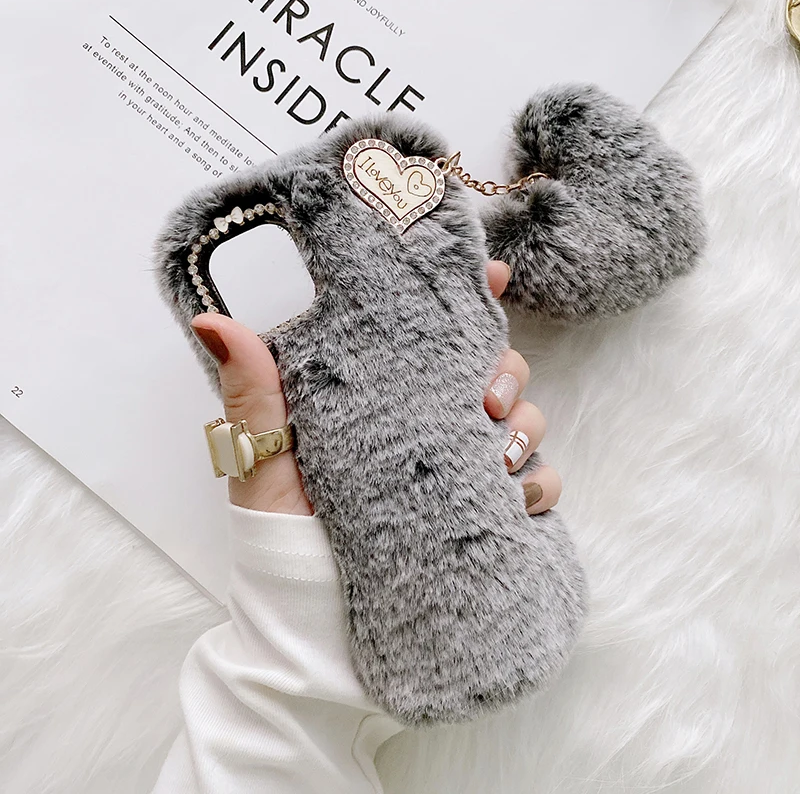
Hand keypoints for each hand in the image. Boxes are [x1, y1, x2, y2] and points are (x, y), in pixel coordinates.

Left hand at [190, 260, 561, 515]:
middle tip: (485, 399)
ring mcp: (460, 470)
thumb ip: (252, 393)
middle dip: (505, 372)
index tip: (495, 275)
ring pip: (524, 422)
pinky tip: (515, 498)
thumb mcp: (261, 458)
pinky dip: (538, 484)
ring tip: (496, 454)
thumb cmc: (280, 535)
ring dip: (524, 427)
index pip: (432, 336)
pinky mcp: (485, 514)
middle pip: (493, 371)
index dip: (470, 299)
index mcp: (380, 400)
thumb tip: (210, 321)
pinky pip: (538, 485)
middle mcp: (426, 427)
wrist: (312, 623)